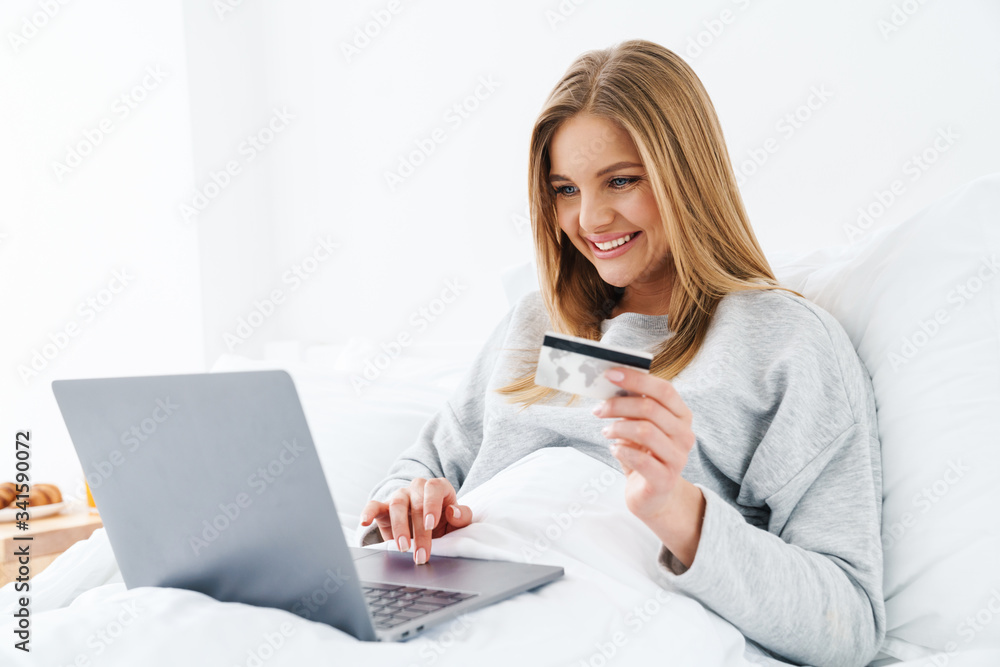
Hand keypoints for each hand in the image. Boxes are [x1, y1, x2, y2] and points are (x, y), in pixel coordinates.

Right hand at [359, 477, 472, 564]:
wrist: (429, 528)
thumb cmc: (444, 522)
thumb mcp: (457, 522)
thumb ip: (461, 516)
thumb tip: (453, 512)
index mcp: (437, 488)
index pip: (434, 488)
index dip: (432, 505)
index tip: (430, 524)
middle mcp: (417, 488)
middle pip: (416, 504)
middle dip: (419, 532)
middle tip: (421, 554)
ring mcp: (400, 496)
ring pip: (396, 505)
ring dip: (399, 528)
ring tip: (402, 547)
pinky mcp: (384, 508)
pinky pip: (374, 505)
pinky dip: (368, 512)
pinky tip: (364, 521)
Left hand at [592, 366, 696, 522]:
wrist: (652, 495)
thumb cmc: (644, 454)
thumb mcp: (639, 426)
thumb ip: (633, 406)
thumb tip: (612, 382)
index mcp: (681, 416)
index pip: (664, 390)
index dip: (637, 379)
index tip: (610, 374)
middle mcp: (685, 435)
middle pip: (650, 408)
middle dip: (618, 405)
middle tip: (598, 410)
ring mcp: (678, 458)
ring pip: (645, 431)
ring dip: (618, 428)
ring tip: (606, 432)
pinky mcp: (666, 479)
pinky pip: (641, 459)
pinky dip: (621, 451)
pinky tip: (614, 450)